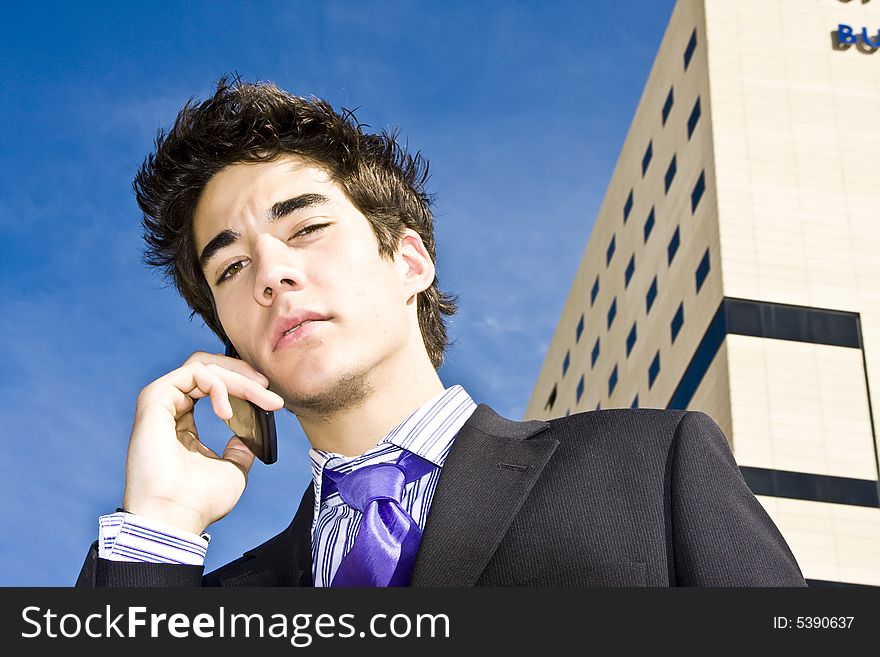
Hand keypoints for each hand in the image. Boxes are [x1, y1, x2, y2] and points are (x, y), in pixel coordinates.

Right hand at [122, 352, 284, 534]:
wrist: (175, 517)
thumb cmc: (199, 501)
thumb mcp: (232, 469)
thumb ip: (240, 449)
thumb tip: (248, 436)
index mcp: (182, 424)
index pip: (212, 387)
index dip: (243, 385)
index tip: (271, 399)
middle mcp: (169, 410)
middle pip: (208, 370)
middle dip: (242, 374)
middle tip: (267, 386)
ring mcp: (160, 402)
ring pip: (204, 368)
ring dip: (238, 379)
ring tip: (259, 396)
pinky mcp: (154, 399)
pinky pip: (193, 373)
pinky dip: (218, 386)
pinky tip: (227, 413)